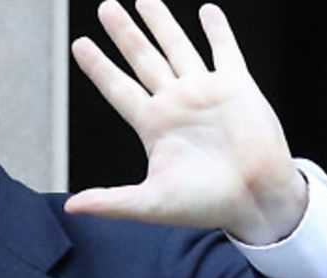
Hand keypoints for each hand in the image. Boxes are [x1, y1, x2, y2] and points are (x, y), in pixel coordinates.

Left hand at [67, 0, 307, 244]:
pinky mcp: (237, 87)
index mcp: (154, 126)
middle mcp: (176, 103)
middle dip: (124, 33)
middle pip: (143, 59)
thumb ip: (111, 201)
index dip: (98, 67)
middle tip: (106, 7)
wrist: (255, 199)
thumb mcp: (151, 203)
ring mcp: (206, 92)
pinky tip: (208, 11)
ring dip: (161, 23)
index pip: (118, 88)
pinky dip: (217, 31)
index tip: (80, 45)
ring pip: (178, 48)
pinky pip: (225, 51)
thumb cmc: (206, 204)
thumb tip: (70, 207)